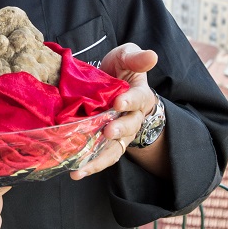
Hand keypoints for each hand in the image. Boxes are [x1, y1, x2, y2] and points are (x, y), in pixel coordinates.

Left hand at [71, 43, 158, 178]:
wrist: (112, 84)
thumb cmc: (121, 70)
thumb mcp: (127, 57)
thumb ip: (136, 58)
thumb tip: (151, 55)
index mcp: (140, 95)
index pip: (138, 99)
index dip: (129, 101)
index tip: (118, 102)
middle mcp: (133, 117)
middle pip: (130, 126)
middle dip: (119, 129)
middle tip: (107, 131)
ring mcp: (119, 132)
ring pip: (115, 148)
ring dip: (100, 158)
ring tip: (83, 167)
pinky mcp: (106, 143)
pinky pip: (102, 157)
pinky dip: (90, 166)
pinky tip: (76, 173)